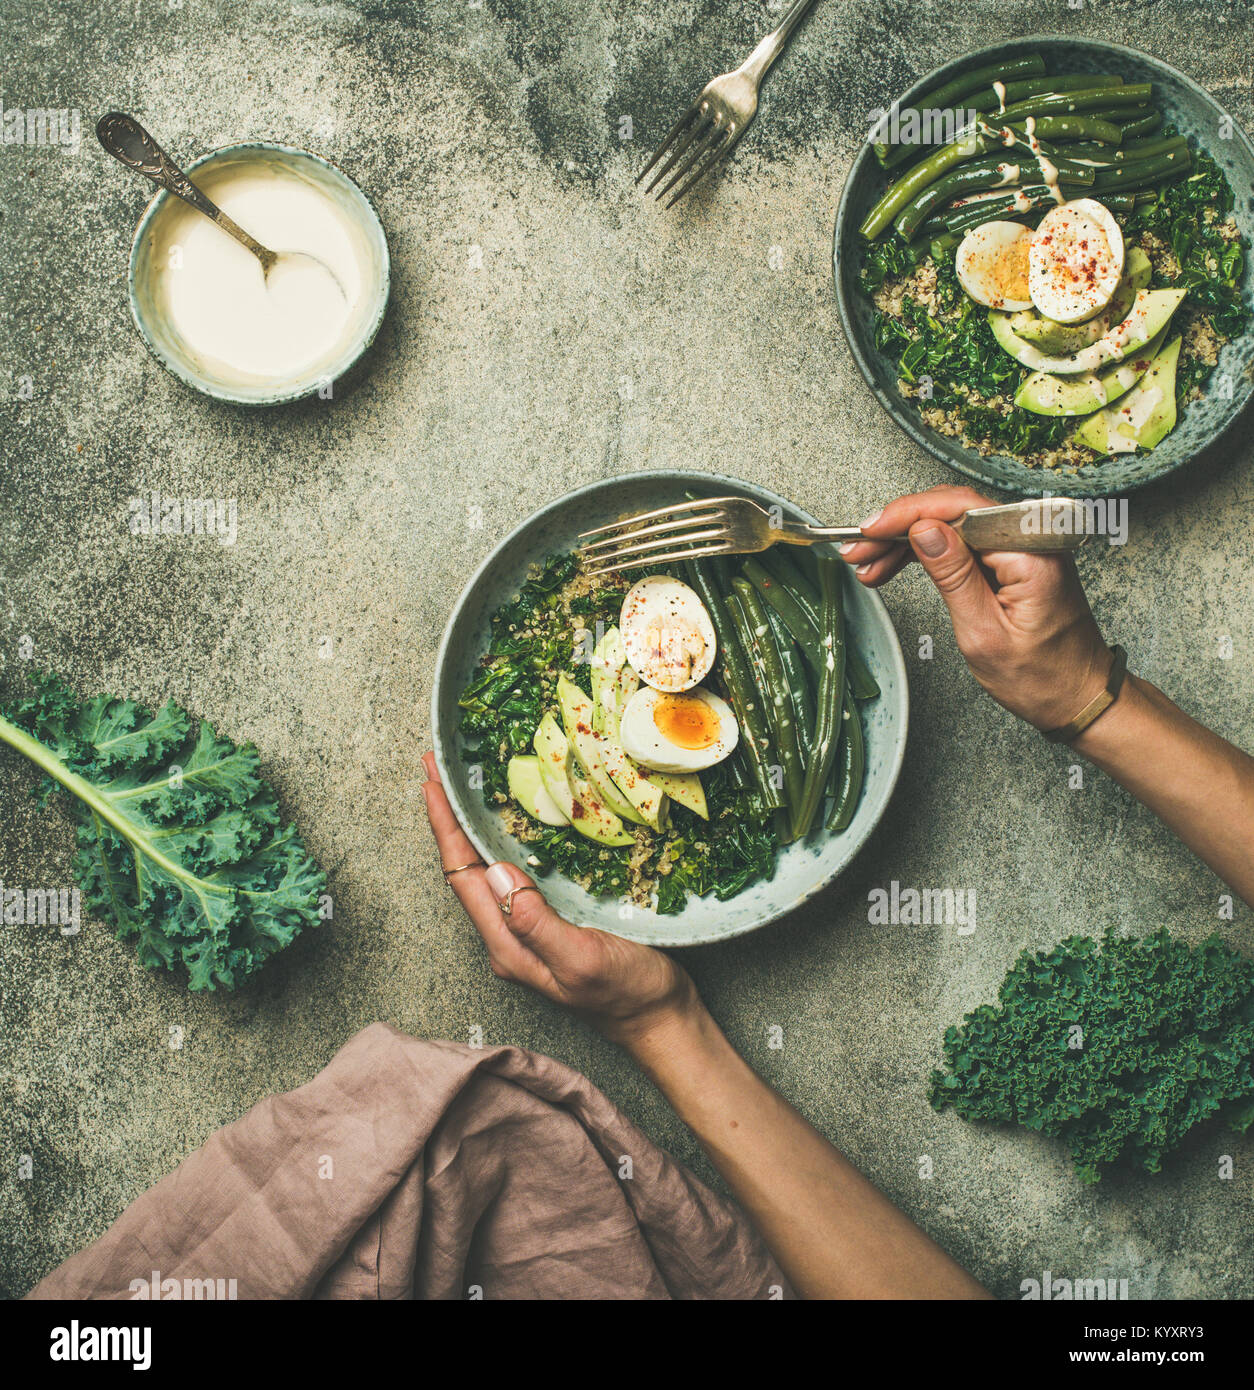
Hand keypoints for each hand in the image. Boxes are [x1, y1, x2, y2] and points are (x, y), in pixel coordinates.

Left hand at [420, 752, 696, 1044]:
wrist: (661, 1019)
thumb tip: (494, 873)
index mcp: (508, 944)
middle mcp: (508, 937)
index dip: (445, 826)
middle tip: (441, 768)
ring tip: (464, 786)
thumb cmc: (628, 994)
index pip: (462, 876)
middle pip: (465, 869)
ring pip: (487, 870)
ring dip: (471, 827)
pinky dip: (503, 841)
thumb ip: (536, 922)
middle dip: (449, 818)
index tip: (433, 782)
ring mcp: (528, 930)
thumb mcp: (583, 958)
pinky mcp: (550, 923)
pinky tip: (511, 823)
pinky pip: (515, 874)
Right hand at [838, 485, 1111, 729]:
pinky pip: (964, 543)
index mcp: (1031, 551)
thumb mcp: (984, 633)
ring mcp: (1023, 547)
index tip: (870, 529)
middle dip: (899, 528)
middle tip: (858, 551)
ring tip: (869, 565)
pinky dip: (928, 554)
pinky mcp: (1014, 559)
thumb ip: (953, 576)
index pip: (960, 508)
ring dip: (906, 542)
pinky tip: (895, 566)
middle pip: (952, 512)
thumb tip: (924, 530)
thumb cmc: (1042, 678)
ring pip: (952, 526)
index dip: (907, 514)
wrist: (1080, 698)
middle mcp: (1031, 539)